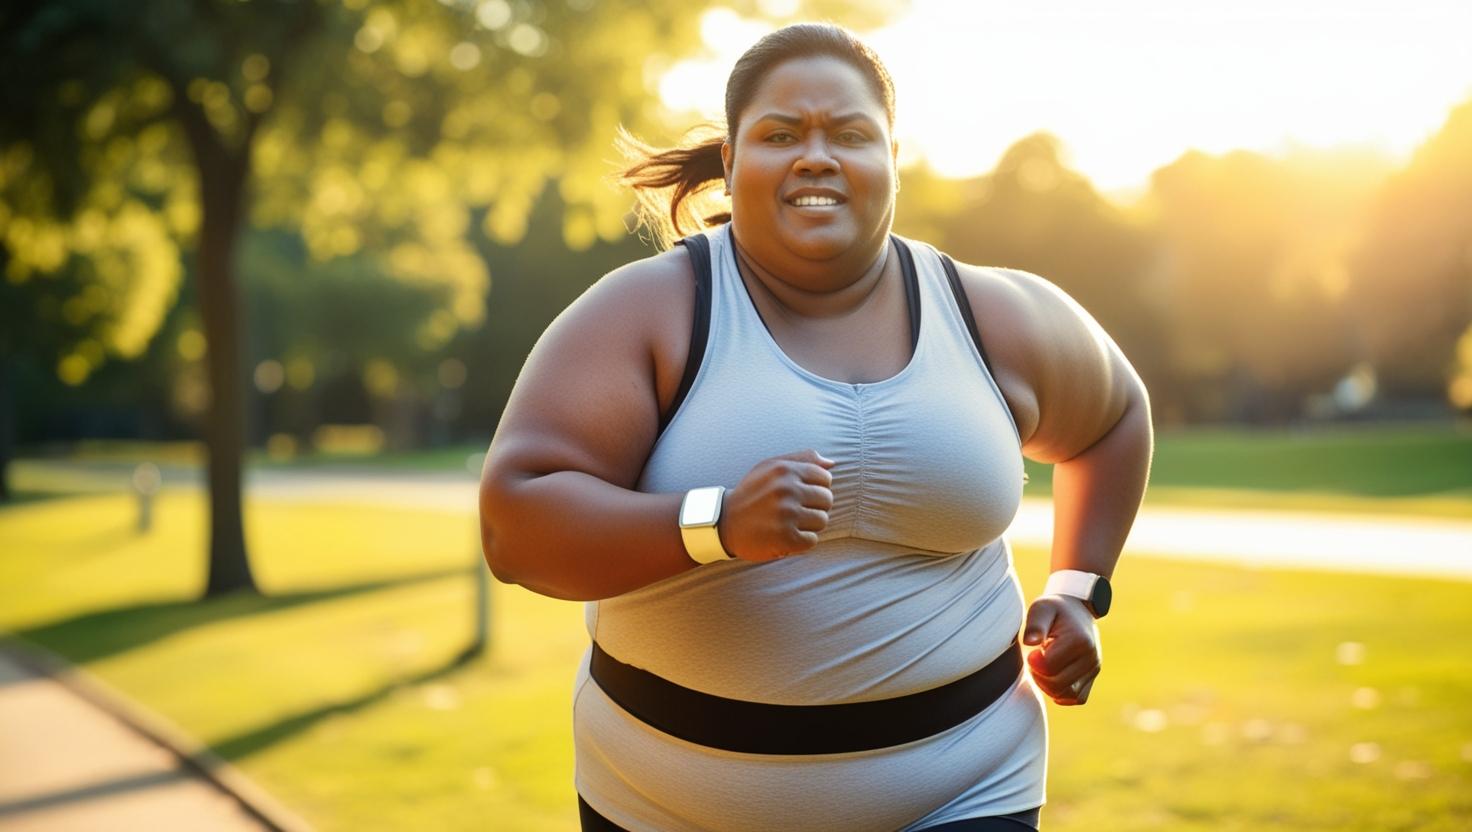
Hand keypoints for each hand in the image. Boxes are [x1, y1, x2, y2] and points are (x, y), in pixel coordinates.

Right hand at [719, 449, 835, 561]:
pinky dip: (801, 542)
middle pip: (827, 500)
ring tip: (789, 523)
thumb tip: (831, 463)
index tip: (800, 495)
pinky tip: (785, 536)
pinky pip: (812, 540)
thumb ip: (801, 460)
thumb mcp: (770, 468)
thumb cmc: (752, 494)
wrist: (723, 523)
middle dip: (815, 507)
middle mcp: (786, 490)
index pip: (825, 478)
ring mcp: (786, 514)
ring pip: (822, 521)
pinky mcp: (785, 538)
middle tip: (794, 511)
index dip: (816, 488)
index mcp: (785, 470)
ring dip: (809, 525)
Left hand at [1022, 595, 1101, 705]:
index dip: (1033, 662)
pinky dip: (1062, 693)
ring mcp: (1094, 669)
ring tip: (1044, 666)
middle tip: (1036, 659)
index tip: (1032, 650)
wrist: (1076, 611)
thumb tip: (1030, 642)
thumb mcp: (1042, 609)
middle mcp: (1091, 658)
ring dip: (1048, 685)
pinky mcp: (1093, 678)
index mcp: (1079, 641)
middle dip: (1039, 675)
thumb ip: (1035, 624)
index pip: (1048, 668)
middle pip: (1057, 685)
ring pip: (1067, 694)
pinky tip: (1053, 676)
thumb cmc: (1054, 610)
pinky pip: (1077, 698)